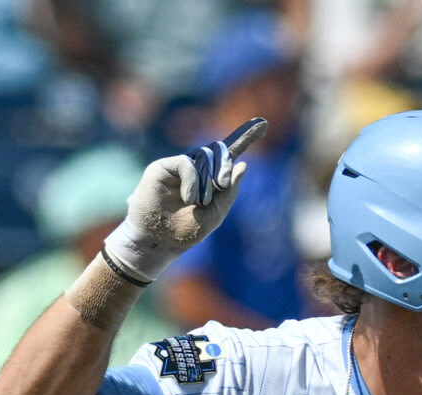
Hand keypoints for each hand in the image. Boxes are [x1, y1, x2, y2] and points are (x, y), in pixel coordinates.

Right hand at [104, 123, 262, 282]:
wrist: (158, 242)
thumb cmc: (185, 232)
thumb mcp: (215, 214)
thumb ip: (229, 191)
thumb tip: (243, 165)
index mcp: (210, 180)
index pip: (227, 155)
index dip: (244, 138)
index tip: (263, 124)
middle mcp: (195, 169)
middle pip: (217, 152)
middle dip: (224, 165)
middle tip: (221, 185)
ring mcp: (179, 167)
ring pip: (204, 156)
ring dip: (207, 180)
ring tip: (201, 202)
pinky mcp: (163, 167)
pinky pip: (187, 162)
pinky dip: (193, 180)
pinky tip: (190, 198)